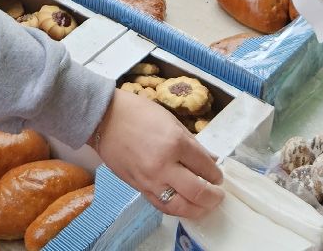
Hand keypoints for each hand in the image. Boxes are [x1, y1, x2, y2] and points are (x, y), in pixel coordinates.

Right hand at [91, 90, 223, 217]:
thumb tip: (210, 161)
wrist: (104, 119)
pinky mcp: (138, 187)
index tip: (218, 176)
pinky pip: (161, 205)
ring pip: (179, 206)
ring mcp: (149, 180)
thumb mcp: (172, 121)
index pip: (205, 167)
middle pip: (196, 192)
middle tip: (218, 195)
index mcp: (175, 143)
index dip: (216, 174)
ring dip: (197, 210)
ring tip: (204, 206)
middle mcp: (164, 165)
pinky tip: (184, 205)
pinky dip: (176, 209)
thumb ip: (193, 144)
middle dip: (212, 197)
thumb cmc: (138, 113)